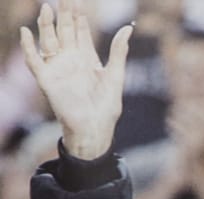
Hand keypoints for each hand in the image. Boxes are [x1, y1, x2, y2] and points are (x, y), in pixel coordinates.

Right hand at [20, 0, 131, 159]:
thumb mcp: (116, 77)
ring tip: (47, 8)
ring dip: (46, 25)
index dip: (79, 16)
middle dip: (63, 14)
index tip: (78, 1)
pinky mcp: (48, 81)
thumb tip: (127, 28)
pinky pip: (34, 61)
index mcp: (87, 58)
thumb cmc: (106, 109)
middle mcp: (71, 60)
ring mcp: (58, 69)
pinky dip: (28, 47)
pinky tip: (26, 32)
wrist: (95, 130)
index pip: (80, 31)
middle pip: (64, 31)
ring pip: (49, 40)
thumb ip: (119, 53)